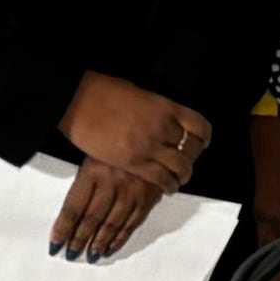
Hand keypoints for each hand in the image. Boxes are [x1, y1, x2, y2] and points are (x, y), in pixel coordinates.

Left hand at [50, 155, 169, 261]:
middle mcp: (111, 184)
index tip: (55, 244)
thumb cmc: (119, 143)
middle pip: (90, 219)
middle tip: (70, 254)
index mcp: (93, 171)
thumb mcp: (95, 151)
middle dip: (78, 240)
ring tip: (89, 256)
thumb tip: (68, 213)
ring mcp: (131, 192)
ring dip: (98, 244)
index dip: (62, 229)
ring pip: (111, 225)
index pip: (73, 208)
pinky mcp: (147, 198)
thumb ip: (83, 180)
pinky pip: (131, 224)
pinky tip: (110, 248)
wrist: (154, 135)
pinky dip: (120, 239)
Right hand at [64, 70, 207, 181]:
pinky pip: (160, 178)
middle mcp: (163, 127)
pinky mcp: (133, 162)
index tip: (200, 144)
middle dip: (191, 159)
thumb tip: (162, 120)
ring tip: (178, 180)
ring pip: (180, 168)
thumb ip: (156, 110)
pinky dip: (168, 185)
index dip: (202, 138)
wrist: (77, 100)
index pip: (198, 126)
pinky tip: (166, 188)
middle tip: (185, 165)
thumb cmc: (103, 92)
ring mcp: (149, 145)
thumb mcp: (139, 94)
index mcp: (166, 107)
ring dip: (182, 176)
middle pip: (190, 149)